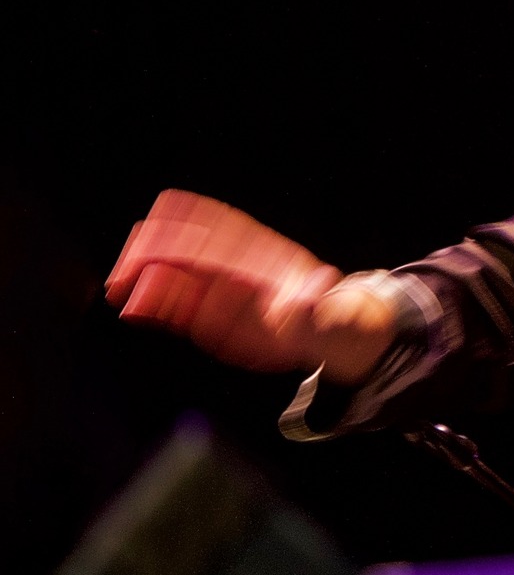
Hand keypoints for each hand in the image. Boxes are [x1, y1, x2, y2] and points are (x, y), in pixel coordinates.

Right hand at [106, 191, 396, 382]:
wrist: (327, 331)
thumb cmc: (329, 316)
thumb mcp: (334, 312)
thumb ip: (317, 306)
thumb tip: (317, 293)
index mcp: (262, 259)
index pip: (213, 242)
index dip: (182, 242)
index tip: (153, 245)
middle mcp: (234, 266)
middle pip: (184, 246)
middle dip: (150, 253)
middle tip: (124, 272)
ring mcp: (219, 286)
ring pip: (174, 272)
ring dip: (144, 277)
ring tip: (119, 289)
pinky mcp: (209, 311)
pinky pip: (176, 304)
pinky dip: (153, 304)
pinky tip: (132, 308)